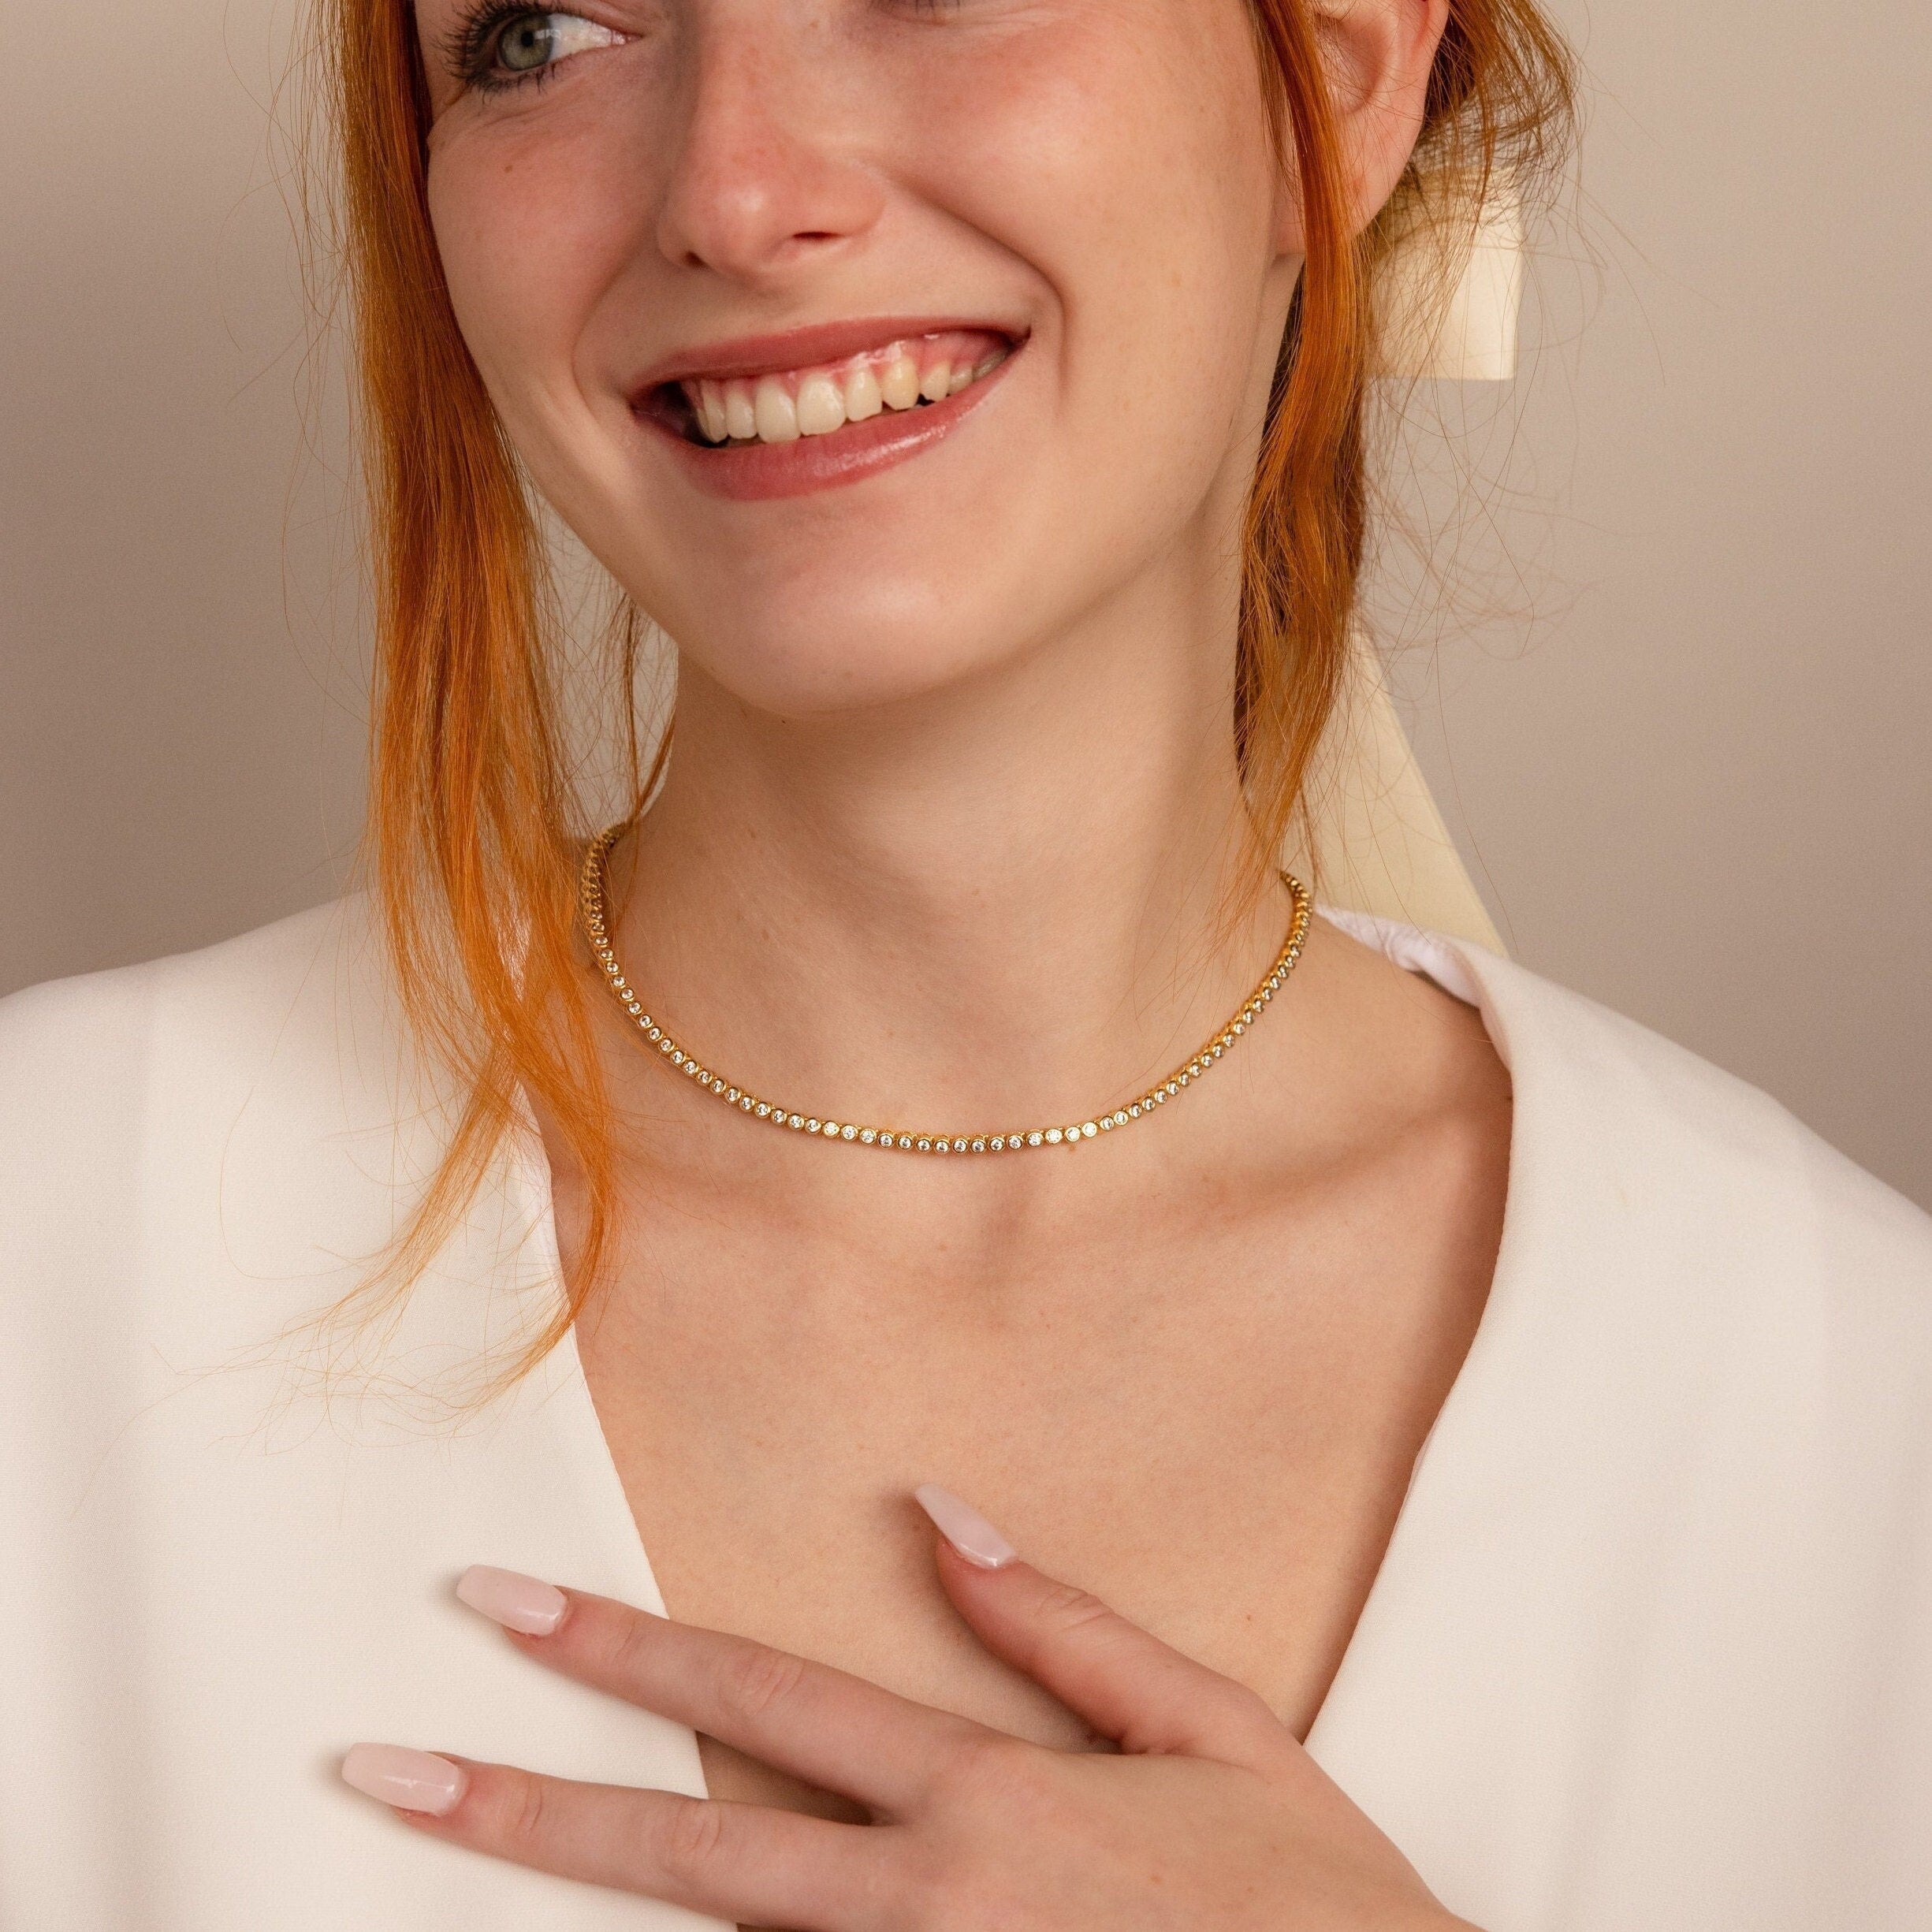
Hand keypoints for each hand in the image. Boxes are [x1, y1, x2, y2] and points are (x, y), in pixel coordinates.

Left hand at [341, 1485, 1473, 1930]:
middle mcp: (934, 1907)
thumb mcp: (1218, 1731)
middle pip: (689, 1851)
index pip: (769, 1699)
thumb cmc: (1317, 1905)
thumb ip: (1068, 1622)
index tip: (498, 1610)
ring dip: (577, 1906)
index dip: (623, 1648)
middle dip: (517, 1810)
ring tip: (439, 1847)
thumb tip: (938, 1508)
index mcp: (993, 1800)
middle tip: (374, 1771)